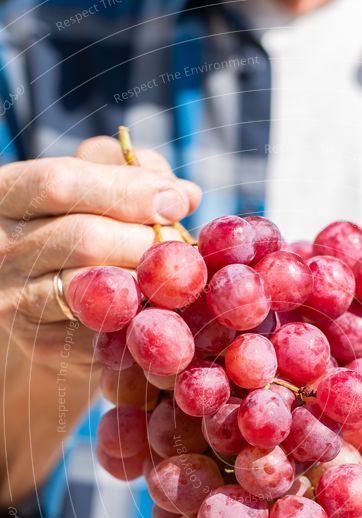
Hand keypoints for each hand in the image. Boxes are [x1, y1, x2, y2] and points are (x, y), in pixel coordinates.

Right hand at [0, 135, 200, 368]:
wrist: (58, 307)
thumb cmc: (84, 230)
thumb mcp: (97, 187)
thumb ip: (131, 175)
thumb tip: (184, 194)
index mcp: (7, 193)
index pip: (61, 183)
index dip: (127, 190)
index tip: (176, 202)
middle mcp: (0, 246)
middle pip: (83, 238)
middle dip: (146, 242)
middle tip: (180, 249)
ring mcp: (13, 298)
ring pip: (92, 286)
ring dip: (145, 280)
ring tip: (170, 276)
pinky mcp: (40, 341)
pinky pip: (100, 327)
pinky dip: (136, 316)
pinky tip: (156, 307)